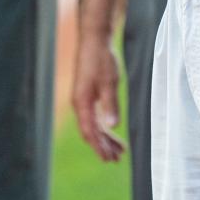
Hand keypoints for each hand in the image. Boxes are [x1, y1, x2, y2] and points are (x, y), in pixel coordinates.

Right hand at [71, 31, 126, 162]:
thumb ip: (110, 104)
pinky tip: (112, 130)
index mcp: (82, 102)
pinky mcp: (88, 93)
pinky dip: (104, 125)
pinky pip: (95, 115)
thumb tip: (112, 125)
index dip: (99, 147)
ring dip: (105, 137)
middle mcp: (80, 104)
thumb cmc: (101, 59)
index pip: (89, 132)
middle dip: (103, 146)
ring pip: (93, 124)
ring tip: (119, 149)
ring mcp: (83, 99)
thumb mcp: (109, 81)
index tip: (109, 159)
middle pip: (90, 132)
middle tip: (117, 159)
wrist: (94, 40)